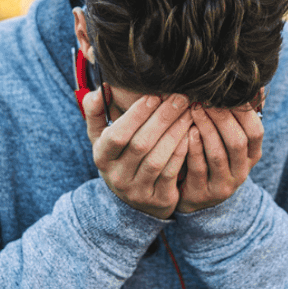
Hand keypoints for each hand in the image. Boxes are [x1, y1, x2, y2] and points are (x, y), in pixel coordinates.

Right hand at [84, 88, 192, 219]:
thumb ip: (95, 112)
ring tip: (189, 112)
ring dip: (175, 133)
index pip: (117, 135)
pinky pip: (172, 173)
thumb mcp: (101, 138)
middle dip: (163, 118)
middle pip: (141, 145)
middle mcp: (117, 177)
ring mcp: (138, 191)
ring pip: (158, 159)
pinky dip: (182, 152)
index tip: (154, 95)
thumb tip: (101, 89)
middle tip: (180, 98)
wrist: (131, 200)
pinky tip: (192, 133)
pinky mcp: (159, 200)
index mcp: (102, 157)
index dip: (136, 115)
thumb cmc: (119, 157)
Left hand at [176, 89, 264, 213]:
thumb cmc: (211, 157)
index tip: (225, 92)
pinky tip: (186, 131)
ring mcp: (222, 185)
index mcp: (251, 156)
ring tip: (193, 109)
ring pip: (217, 154)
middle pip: (237, 142)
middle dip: (221, 117)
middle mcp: (241, 172)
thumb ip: (237, 117)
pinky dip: (192, 147)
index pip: (255, 131)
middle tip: (204, 98)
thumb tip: (253, 86)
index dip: (243, 111)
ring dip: (206, 128)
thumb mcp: (227, 140)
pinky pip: (198, 168)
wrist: (197, 198)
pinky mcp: (202, 193)